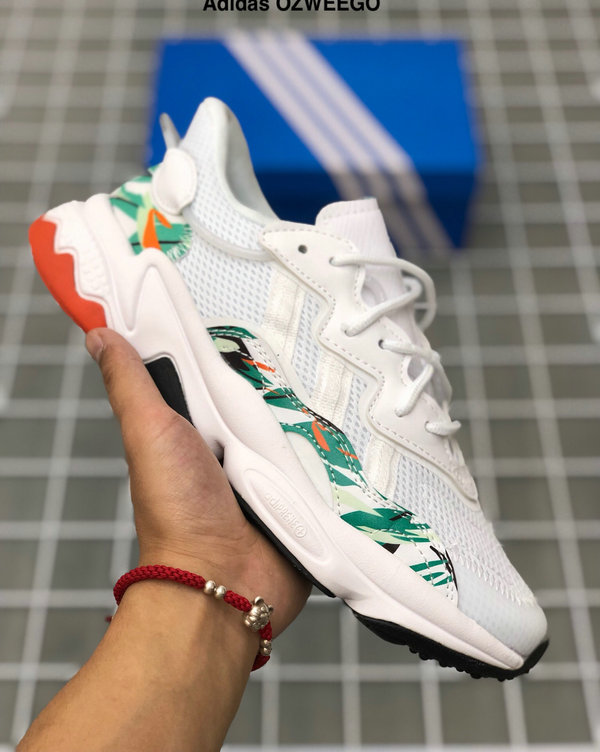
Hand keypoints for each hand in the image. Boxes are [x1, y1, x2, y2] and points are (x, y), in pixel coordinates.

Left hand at [86, 328, 310, 635]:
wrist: (222, 581)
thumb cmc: (175, 514)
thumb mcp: (149, 433)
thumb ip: (130, 384)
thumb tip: (100, 336)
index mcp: (194, 426)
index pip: (214, 370)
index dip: (227, 343)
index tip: (245, 305)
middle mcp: (233, 445)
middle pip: (265, 391)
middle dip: (282, 373)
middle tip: (302, 344)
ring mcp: (269, 469)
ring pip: (299, 421)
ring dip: (312, 411)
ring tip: (335, 383)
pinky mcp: (301, 491)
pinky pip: (325, 459)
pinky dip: (335, 449)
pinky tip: (349, 428)